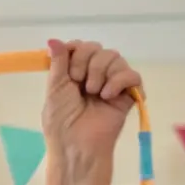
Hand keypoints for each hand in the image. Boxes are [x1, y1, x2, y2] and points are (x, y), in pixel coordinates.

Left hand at [42, 40, 141, 159]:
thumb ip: (57, 63)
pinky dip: (119, 80)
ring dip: (100, 72)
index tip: (68, 67)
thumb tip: (52, 40)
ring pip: (114, 57)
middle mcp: (95, 75)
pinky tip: (107, 95)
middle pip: (98, 48)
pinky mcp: (128, 94)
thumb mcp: (55, 89)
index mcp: (76, 73)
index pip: (81, 46)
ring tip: (93, 93)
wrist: (76, 145)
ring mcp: (112, 83)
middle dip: (86, 61)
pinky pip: (132, 75)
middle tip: (79, 83)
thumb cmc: (61, 122)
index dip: (75, 51)